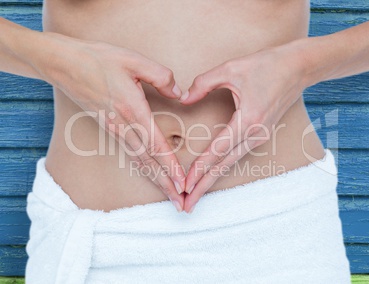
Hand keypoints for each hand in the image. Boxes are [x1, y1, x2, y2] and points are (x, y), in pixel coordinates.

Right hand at [36, 33, 185, 211]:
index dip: (170, 166)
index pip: (156, 145)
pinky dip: (142, 168)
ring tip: (169, 196)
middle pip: (148, 161)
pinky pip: (129, 153)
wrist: (64, 64)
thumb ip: (162, 76)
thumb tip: (180, 93)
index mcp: (132, 109)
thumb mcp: (134, 60)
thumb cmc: (98, 59)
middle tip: (181, 204)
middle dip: (165, 184)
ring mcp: (114, 129)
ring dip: (155, 180)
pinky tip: (149, 174)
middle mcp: (123, 125)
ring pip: (138, 161)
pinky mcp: (109, 128)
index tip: (182, 184)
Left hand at [179, 44, 306, 212]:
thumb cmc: (266, 65)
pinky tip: (211, 176)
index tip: (184, 185)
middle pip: (223, 166)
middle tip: (185, 206)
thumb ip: (203, 84)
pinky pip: (237, 155)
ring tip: (194, 196)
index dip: (199, 169)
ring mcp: (260, 137)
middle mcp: (255, 134)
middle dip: (203, 187)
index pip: (217, 150)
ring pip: (230, 164)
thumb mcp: (231, 68)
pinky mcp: (260, 135)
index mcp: (248, 120)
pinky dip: (221, 168)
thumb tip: (183, 98)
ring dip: (211, 180)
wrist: (299, 67)